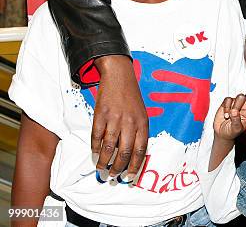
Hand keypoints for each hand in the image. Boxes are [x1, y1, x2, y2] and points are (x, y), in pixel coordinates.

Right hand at [91, 55, 147, 179]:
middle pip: (124, 152)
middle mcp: (130, 122)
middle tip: (113, 175)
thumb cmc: (131, 97)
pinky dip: (95, 148)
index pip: (140, 150)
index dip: (135, 166)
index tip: (130, 177)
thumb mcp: (142, 113)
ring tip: (102, 169)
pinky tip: (95, 153)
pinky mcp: (101, 115)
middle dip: (118, 167)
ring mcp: (115, 119)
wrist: (119, 76)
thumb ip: (138, 132)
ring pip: (108, 147)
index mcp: (143, 123)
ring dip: (104, 161)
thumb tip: (132, 155)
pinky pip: (96, 136)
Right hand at [213, 82, 245, 140]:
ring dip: (235, 106)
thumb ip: (236, 121)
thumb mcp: (235, 129)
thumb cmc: (231, 130)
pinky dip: (226, 108)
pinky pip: (228, 100)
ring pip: (240, 98)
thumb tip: (234, 112)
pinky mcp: (229, 101)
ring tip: (230, 115)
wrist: (222, 131)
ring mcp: (238, 103)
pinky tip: (226, 114)